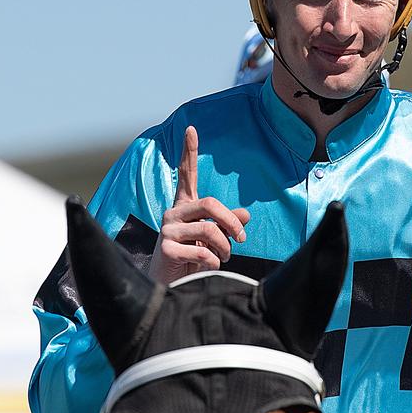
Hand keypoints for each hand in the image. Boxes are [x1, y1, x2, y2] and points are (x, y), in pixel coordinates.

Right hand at [148, 126, 250, 283]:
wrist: (170, 283)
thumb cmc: (193, 257)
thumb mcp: (213, 237)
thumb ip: (228, 224)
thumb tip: (247, 214)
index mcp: (184, 205)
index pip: (187, 174)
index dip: (189, 152)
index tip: (191, 129)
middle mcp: (173, 212)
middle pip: (210, 204)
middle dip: (231, 222)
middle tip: (242, 239)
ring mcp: (167, 229)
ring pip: (209, 230)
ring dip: (225, 247)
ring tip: (225, 256)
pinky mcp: (165, 247)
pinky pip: (202, 251)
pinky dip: (213, 261)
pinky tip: (208, 266)